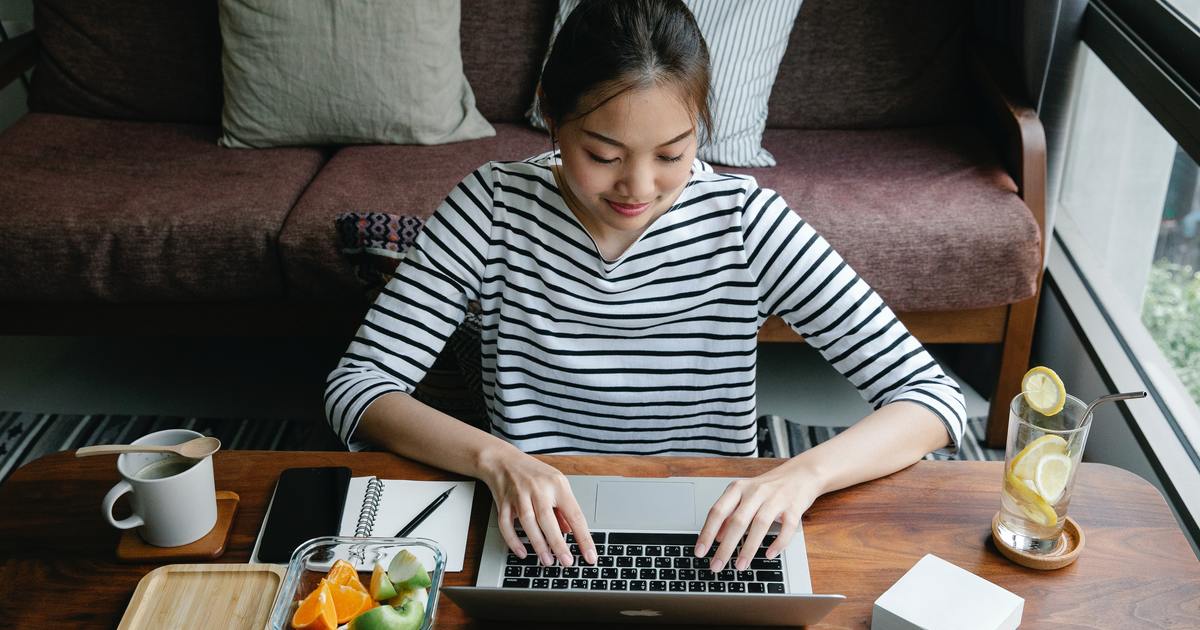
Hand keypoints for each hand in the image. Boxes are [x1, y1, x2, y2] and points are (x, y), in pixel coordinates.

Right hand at [480, 447, 595, 567]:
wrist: (503, 460)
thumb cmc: (533, 473)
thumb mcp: (556, 484)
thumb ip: (563, 509)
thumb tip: (571, 532)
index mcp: (557, 485)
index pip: (575, 514)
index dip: (583, 538)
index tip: (590, 556)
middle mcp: (538, 489)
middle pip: (548, 519)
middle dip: (558, 544)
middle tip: (567, 562)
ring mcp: (519, 495)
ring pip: (528, 523)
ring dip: (538, 544)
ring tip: (548, 561)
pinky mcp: (503, 502)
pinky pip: (507, 524)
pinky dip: (514, 540)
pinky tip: (522, 552)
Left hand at [694, 460, 821, 571]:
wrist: (801, 473)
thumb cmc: (769, 487)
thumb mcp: (744, 495)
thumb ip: (730, 514)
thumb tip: (715, 537)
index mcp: (738, 488)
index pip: (718, 511)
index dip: (707, 532)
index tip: (699, 551)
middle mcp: (755, 492)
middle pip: (737, 521)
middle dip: (725, 547)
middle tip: (716, 566)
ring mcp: (776, 499)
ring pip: (759, 524)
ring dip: (748, 548)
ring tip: (740, 566)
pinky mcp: (794, 507)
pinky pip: (786, 528)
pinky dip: (778, 543)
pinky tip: (769, 555)